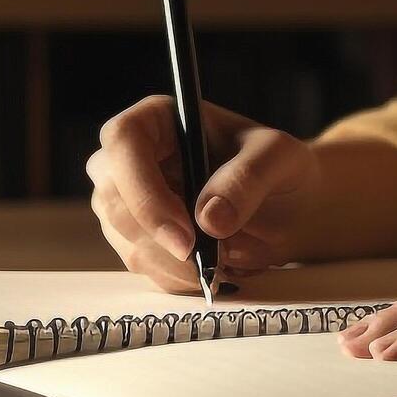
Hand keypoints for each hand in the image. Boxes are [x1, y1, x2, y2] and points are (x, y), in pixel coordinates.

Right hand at [86, 96, 320, 292]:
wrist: (285, 208)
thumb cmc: (279, 169)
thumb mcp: (280, 159)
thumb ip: (247, 179)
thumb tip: (208, 219)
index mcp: (159, 119)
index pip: (123, 142)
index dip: (144, 190)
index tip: (186, 234)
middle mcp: (132, 156)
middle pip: (111, 197)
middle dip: (158, 239)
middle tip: (210, 263)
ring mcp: (127, 198)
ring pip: (122, 238)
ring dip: (171, 264)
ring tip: (223, 264)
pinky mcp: (135, 235)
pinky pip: (139, 263)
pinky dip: (175, 277)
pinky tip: (211, 271)